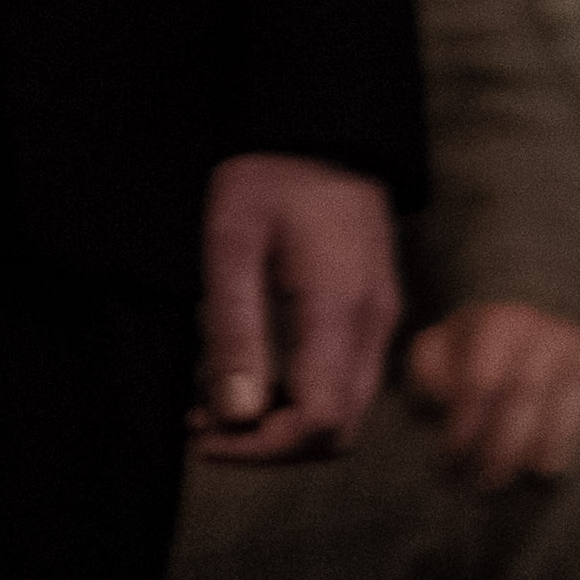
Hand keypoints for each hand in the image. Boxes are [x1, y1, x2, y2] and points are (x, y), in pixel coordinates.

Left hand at [191, 151, 402, 461]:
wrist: (324, 132)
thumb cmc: (269, 178)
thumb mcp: (231, 244)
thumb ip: (234, 330)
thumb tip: (234, 414)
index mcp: (339, 311)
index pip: (320, 422)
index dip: (262, 447)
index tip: (202, 436)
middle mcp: (373, 327)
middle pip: (339, 431)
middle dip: (269, 445)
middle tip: (199, 427)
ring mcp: (380, 322)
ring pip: (345, 412)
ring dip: (283, 427)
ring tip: (212, 408)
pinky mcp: (371, 315)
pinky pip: (345, 383)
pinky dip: (300, 400)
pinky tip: (248, 381)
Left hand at [410, 299, 579, 492]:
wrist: (522, 327)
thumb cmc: (468, 352)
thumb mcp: (435, 350)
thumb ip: (424, 372)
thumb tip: (427, 409)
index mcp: (501, 322)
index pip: (481, 381)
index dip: (464, 427)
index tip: (450, 463)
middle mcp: (551, 333)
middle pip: (526, 395)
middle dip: (502, 447)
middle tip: (486, 483)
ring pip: (575, 405)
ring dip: (553, 449)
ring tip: (535, 480)